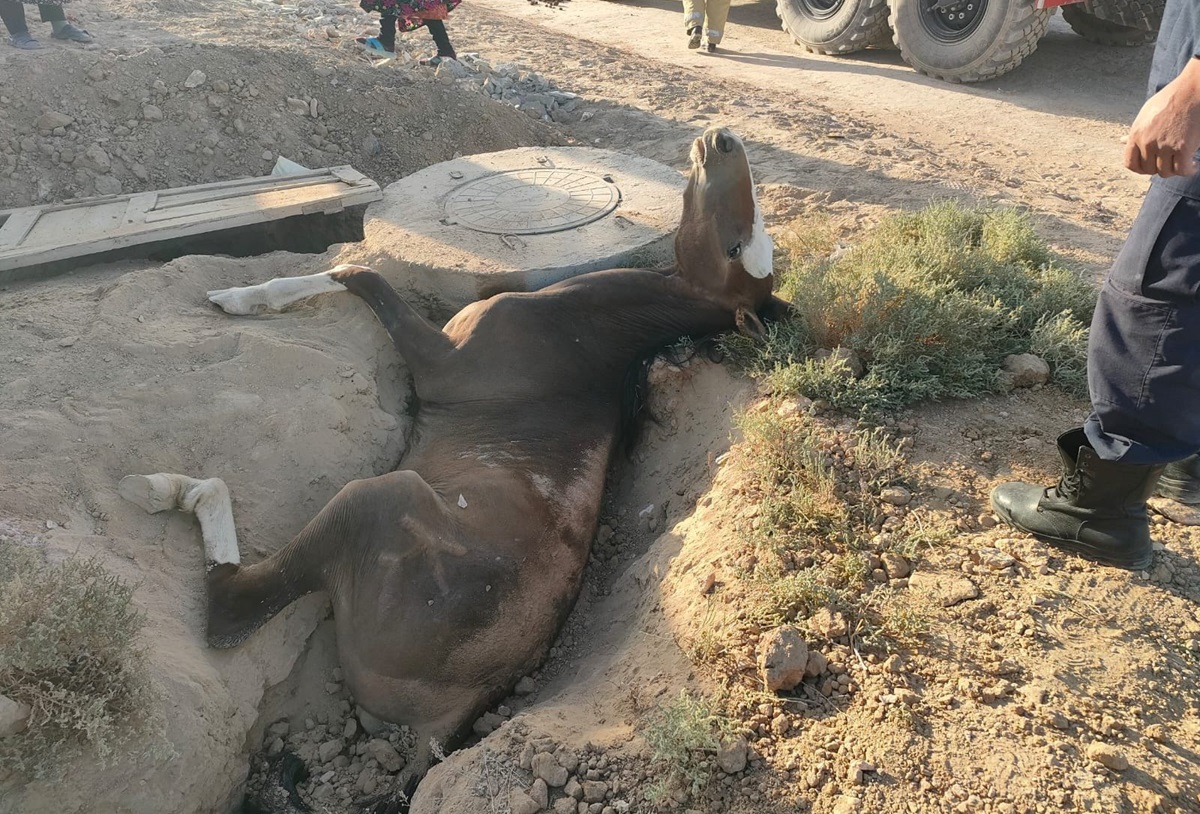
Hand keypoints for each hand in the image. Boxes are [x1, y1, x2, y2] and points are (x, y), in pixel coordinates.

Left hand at [1125, 58, 1199, 176]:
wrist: (1192, 90)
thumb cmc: (1169, 100)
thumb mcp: (1145, 115)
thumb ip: (1135, 131)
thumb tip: (1122, 141)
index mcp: (1136, 135)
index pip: (1130, 164)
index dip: (1140, 168)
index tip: (1150, 166)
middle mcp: (1148, 142)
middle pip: (1149, 170)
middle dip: (1159, 168)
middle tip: (1169, 161)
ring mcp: (1165, 146)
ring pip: (1165, 172)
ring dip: (1174, 170)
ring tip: (1181, 163)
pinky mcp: (1183, 147)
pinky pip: (1182, 170)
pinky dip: (1188, 170)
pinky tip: (1192, 166)